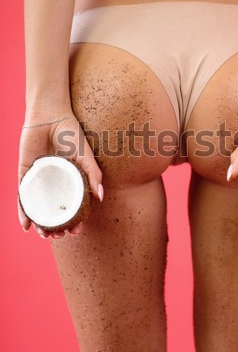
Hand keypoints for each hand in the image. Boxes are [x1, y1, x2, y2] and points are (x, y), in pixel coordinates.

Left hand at [18, 110, 102, 238]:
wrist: (49, 115)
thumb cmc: (70, 133)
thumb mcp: (86, 155)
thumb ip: (93, 174)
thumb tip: (100, 197)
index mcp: (70, 180)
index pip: (72, 206)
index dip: (74, 221)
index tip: (76, 232)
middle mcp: (54, 183)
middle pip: (54, 210)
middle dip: (57, 227)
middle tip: (60, 236)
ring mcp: (39, 180)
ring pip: (38, 207)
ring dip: (41, 224)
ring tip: (45, 236)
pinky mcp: (25, 174)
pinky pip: (23, 196)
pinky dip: (23, 211)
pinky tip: (26, 225)